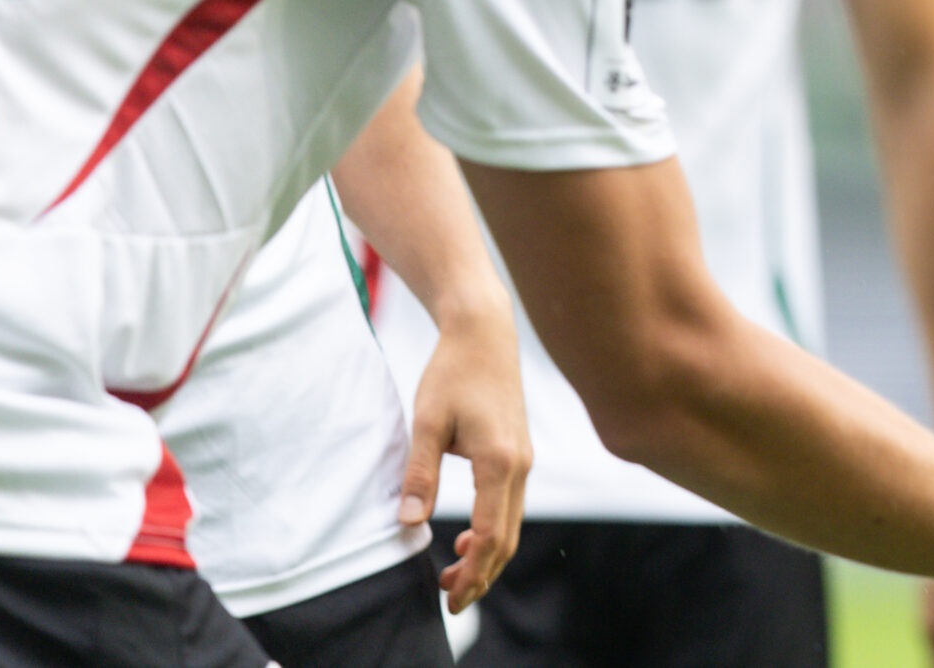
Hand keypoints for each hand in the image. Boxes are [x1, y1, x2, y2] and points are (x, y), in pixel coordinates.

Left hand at [399, 302, 529, 612]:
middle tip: (451, 602)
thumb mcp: (427, 422)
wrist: (483, 333)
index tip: (449, 597)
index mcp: (500, 462)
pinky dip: (494, 531)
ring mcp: (525, 459)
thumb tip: (408, 524)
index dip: (470, 572)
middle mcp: (521, 465)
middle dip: (481, 575)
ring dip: (487, 556)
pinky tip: (466, 536)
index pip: (489, 535)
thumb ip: (419, 475)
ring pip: (512, 525)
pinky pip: (511, 506)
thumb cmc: (453, 372)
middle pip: (506, 539)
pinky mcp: (520, 452)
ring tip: (454, 577)